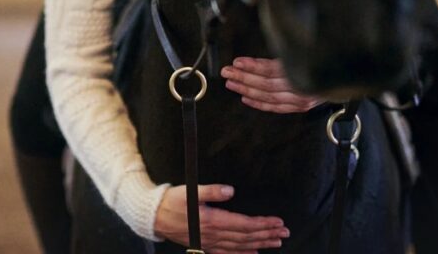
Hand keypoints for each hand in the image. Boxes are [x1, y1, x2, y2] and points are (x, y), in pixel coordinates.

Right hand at [154, 185, 289, 252]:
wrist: (153, 216)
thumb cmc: (171, 201)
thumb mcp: (190, 191)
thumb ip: (211, 191)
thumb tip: (231, 190)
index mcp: (213, 220)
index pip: (244, 224)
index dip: (263, 224)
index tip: (278, 222)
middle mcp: (213, 235)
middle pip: (246, 237)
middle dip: (267, 235)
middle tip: (285, 233)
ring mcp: (209, 242)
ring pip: (240, 246)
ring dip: (259, 244)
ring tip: (276, 242)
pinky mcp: (204, 245)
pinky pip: (227, 253)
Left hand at [221, 57, 322, 112]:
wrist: (351, 72)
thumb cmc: (328, 56)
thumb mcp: (310, 48)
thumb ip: (288, 52)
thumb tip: (260, 55)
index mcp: (305, 69)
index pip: (273, 69)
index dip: (253, 66)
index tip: (237, 62)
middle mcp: (304, 86)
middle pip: (267, 84)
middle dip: (244, 78)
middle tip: (227, 72)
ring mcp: (303, 99)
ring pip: (269, 96)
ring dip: (247, 90)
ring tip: (232, 83)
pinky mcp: (302, 106)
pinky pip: (276, 107)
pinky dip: (259, 103)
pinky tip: (246, 98)